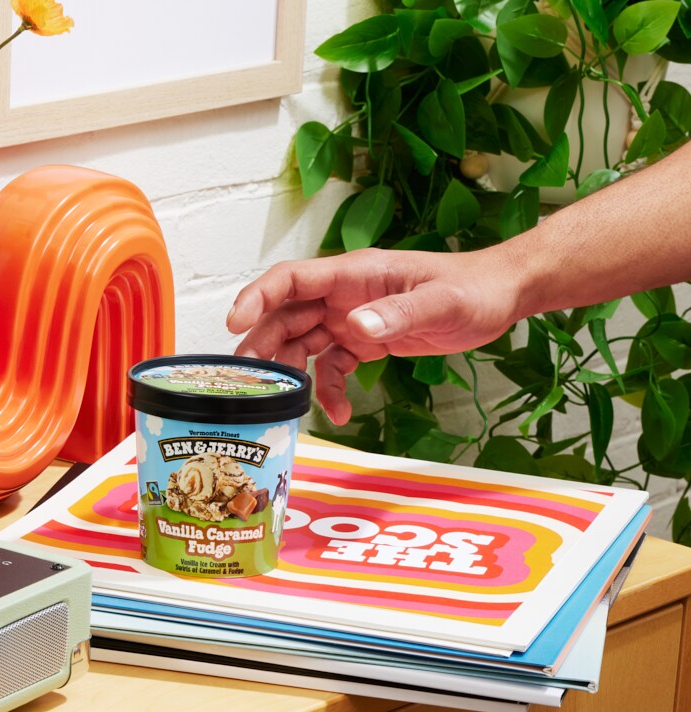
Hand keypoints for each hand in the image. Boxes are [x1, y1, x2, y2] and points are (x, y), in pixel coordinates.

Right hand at [225, 248, 523, 424]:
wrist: (500, 298)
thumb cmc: (474, 288)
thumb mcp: (442, 301)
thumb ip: (398, 313)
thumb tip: (356, 327)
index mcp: (354, 274)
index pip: (292, 279)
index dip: (257, 297)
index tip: (234, 322)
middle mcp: (343, 295)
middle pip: (286, 316)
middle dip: (262, 346)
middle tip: (247, 380)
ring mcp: (351, 318)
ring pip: (302, 342)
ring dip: (289, 371)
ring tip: (283, 403)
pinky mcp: (363, 341)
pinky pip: (331, 366)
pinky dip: (328, 390)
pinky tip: (339, 413)